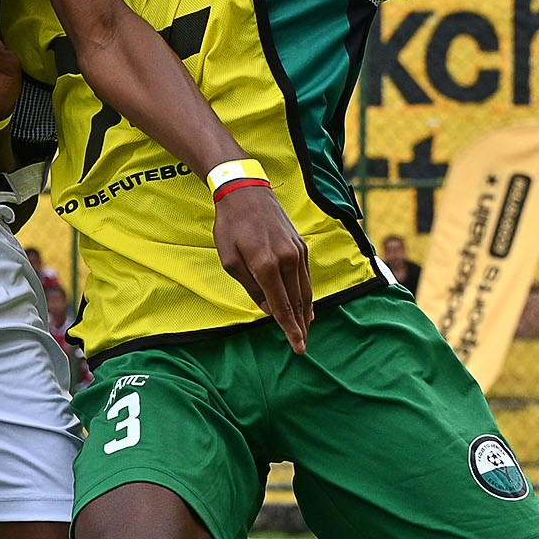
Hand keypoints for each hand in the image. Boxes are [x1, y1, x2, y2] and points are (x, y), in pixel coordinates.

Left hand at [213, 185, 314, 354]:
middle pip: (298, 302)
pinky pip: (306, 276)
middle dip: (300, 326)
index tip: (298, 347)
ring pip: (306, 290)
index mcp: (266, 265)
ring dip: (307, 313)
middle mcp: (287, 259)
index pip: (282, 306)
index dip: (289, 329)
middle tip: (302, 345)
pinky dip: (308, 294)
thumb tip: (268, 308)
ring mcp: (297, 251)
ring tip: (306, 330)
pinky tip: (307, 305)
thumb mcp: (230, 260)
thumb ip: (251, 287)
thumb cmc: (231, 226)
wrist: (245, 191)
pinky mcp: (301, 245)